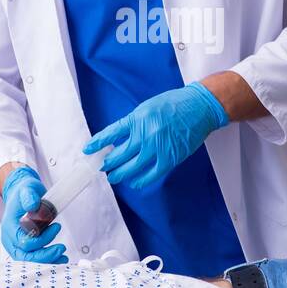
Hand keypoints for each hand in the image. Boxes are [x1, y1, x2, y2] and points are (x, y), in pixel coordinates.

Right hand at [0, 166, 66, 262]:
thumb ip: (29, 196)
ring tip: (63, 256)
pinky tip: (60, 258)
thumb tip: (33, 205)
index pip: (23, 242)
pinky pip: (33, 258)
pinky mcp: (24, 247)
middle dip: (45, 256)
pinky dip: (46, 260)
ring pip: (29, 260)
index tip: (56, 227)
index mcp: (9, 226)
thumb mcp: (27, 189)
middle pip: (25, 256)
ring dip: (47, 260)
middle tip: (61, 248)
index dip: (41, 239)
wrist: (21, 194)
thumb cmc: (24, 192)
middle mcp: (10, 239)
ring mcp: (16, 245)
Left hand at [83, 82, 228, 189]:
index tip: (88, 150)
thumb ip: (134, 123)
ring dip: (120, 174)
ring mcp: (157, 147)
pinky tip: (134, 183)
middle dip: (108, 163)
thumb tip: (121, 139)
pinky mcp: (170, 158)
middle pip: (119, 154)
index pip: (111, 133)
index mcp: (137, 118)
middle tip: (103, 167)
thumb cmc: (175, 104)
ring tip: (114, 177)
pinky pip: (151, 175)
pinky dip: (141, 181)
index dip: (97, 143)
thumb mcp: (148, 108)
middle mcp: (144, 133)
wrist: (199, 107)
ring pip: (132, 167)